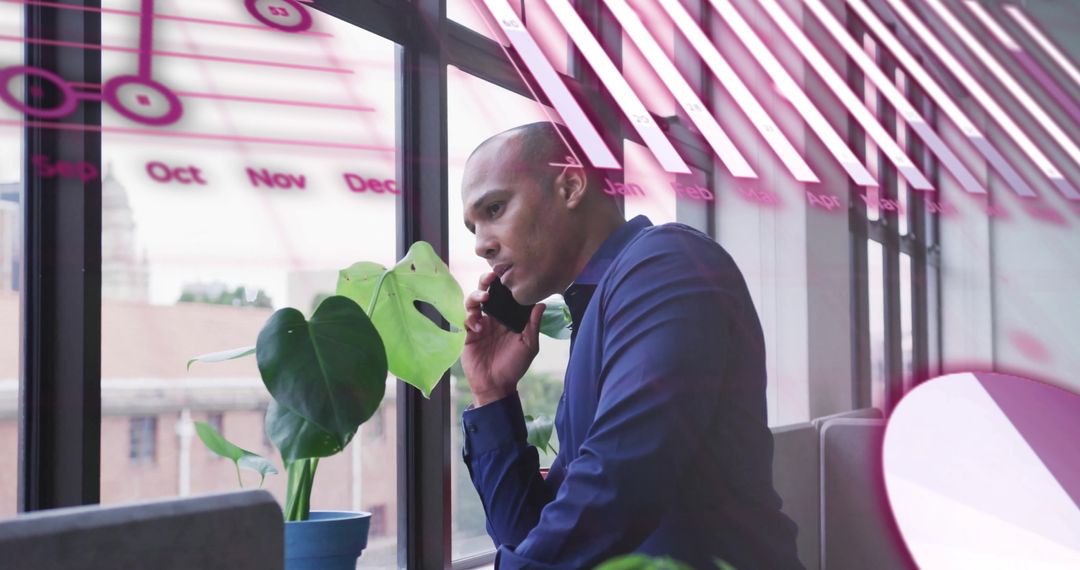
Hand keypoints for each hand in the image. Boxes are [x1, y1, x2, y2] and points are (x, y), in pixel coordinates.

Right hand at [461, 271, 545, 406]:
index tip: (508, 273)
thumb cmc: (514, 366)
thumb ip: (533, 325)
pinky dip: (471, 318)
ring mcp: (479, 325)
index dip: (504, 284)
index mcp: (507, 318)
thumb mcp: (529, 345)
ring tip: (484, 297)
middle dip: (486, 281)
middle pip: (486, 292)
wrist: (497, 386)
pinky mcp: (468, 335)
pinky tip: (479, 326)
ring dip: (476, 296)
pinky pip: (465, 320)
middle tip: (491, 276)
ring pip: (473, 302)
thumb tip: (542, 304)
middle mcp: (493, 318)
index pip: (505, 296)